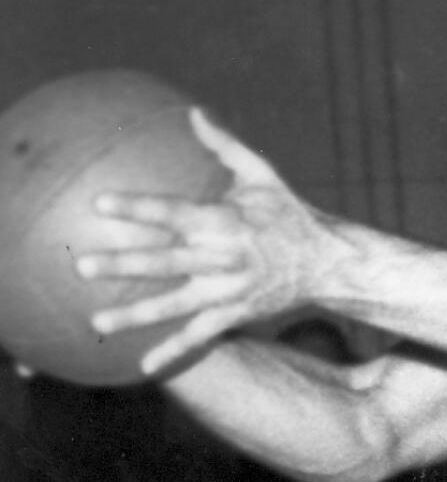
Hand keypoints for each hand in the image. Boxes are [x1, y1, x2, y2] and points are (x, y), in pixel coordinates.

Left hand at [76, 109, 345, 375]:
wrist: (329, 262)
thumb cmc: (290, 213)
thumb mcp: (263, 175)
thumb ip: (224, 146)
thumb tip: (193, 113)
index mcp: (228, 221)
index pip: (176, 213)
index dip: (139, 208)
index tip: (100, 203)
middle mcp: (226, 257)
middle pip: (168, 261)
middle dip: (125, 264)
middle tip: (82, 266)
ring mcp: (231, 290)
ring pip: (178, 303)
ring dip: (137, 314)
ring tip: (97, 323)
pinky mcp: (238, 314)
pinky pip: (202, 335)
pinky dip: (175, 351)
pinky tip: (144, 368)